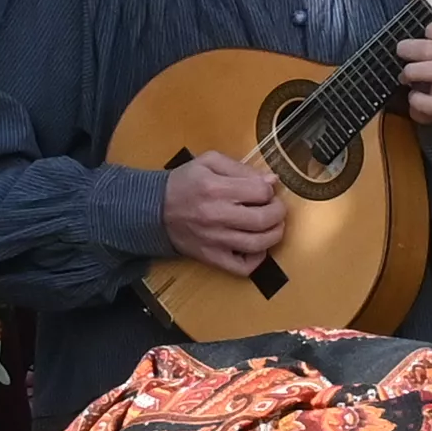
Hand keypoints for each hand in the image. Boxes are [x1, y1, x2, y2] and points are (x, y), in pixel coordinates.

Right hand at [157, 150, 292, 277]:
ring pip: (258, 244)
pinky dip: (257, 259)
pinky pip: (242, 267)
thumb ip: (240, 168)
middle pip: (264, 219)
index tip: (266, 189)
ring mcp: (214, 240)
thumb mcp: (208, 162)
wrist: (153, 210)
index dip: (269, 189)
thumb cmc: (183, 183)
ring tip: (273, 226)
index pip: (260, 191)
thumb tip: (271, 180)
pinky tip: (257, 247)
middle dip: (278, 212)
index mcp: (215, 188)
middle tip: (275, 207)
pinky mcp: (211, 257)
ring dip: (274, 234)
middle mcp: (216, 216)